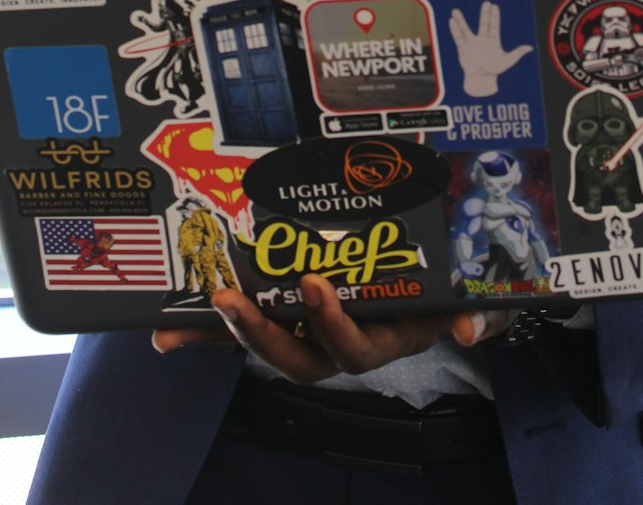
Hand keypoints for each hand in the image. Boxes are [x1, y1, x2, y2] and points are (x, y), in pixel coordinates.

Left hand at [152, 275, 512, 379]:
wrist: (451, 298)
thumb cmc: (459, 298)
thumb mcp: (475, 304)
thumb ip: (478, 315)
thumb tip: (467, 327)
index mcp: (383, 339)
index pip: (353, 347)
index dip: (330, 323)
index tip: (313, 285)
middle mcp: (343, 343)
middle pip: (297, 357)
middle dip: (261, 333)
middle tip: (230, 299)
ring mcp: (313, 332)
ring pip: (269, 344)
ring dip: (228, 334)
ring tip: (196, 309)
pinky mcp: (289, 316)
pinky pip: (246, 329)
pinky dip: (204, 336)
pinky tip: (164, 333)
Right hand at [449, 0, 532, 95]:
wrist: (481, 80)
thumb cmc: (495, 71)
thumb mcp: (507, 62)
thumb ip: (517, 54)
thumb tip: (530, 48)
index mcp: (493, 41)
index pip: (494, 26)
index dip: (494, 16)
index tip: (494, 6)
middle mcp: (482, 39)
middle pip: (483, 23)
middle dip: (484, 13)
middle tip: (486, 3)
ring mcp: (472, 43)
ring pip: (465, 29)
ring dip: (461, 20)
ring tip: (455, 11)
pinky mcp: (463, 49)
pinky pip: (458, 37)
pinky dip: (454, 30)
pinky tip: (451, 21)